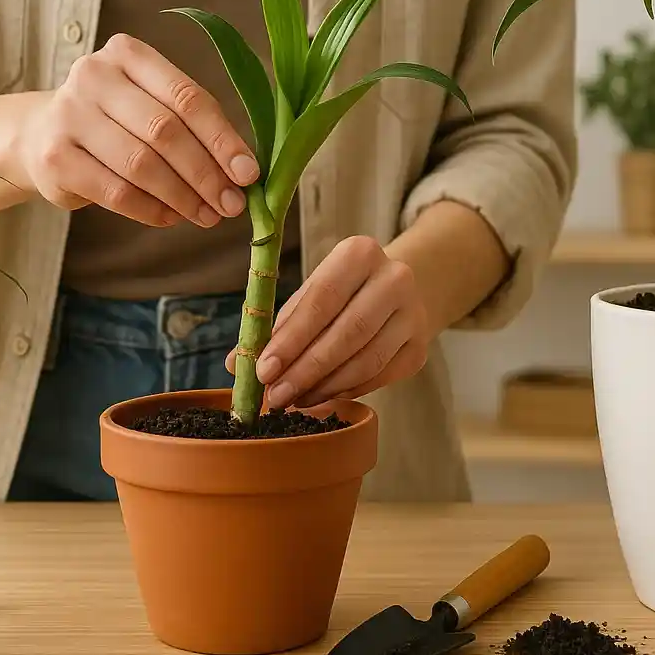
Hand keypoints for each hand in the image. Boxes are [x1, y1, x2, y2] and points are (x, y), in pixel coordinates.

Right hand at [15, 34, 259, 226]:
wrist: (38, 135)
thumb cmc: (114, 121)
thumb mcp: (151, 105)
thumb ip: (193, 128)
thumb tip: (242, 174)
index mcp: (127, 54)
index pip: (187, 97)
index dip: (222, 139)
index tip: (248, 174)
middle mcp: (93, 76)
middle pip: (165, 131)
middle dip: (205, 174)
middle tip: (231, 204)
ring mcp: (68, 115)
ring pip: (141, 165)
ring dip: (182, 197)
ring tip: (206, 214)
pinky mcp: (55, 158)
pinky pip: (116, 192)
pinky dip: (151, 210)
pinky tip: (171, 217)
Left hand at [226, 236, 430, 410]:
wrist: (396, 293)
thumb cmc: (340, 294)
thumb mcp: (309, 294)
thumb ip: (276, 325)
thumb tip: (235, 364)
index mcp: (359, 253)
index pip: (321, 299)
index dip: (291, 338)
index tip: (264, 369)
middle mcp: (394, 278)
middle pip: (347, 332)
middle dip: (306, 369)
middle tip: (276, 396)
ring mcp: (413, 314)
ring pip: (366, 359)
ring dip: (325, 386)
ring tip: (294, 400)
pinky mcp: (419, 348)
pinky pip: (379, 377)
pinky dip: (346, 391)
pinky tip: (321, 397)